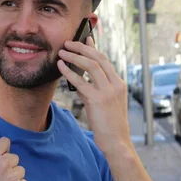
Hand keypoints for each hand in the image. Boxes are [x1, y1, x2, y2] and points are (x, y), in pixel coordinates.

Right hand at [0, 137, 28, 180]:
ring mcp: (13, 175)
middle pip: (15, 158)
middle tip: (0, 180)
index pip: (5, 141)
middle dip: (10, 167)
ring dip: (15, 179)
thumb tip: (1, 151)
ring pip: (20, 171)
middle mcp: (3, 163)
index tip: (1, 158)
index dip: (4, 150)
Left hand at [57, 37, 130, 154]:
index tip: (85, 39)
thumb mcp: (108, 104)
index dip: (93, 49)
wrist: (117, 142)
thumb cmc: (111, 125)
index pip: (105, 61)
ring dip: (74, 56)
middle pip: (99, 58)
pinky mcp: (97, 100)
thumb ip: (98, 89)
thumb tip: (82, 78)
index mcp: (119, 85)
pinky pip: (80, 81)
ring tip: (62, 52)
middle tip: (68, 42)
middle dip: (82, 48)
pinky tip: (60, 67)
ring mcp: (107, 92)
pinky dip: (69, 72)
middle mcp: (115, 85)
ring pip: (90, 65)